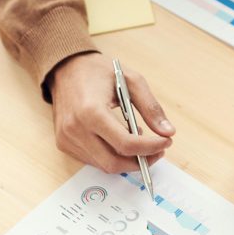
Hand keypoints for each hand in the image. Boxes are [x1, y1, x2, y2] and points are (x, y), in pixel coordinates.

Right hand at [48, 53, 173, 171]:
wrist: (66, 69)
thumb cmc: (99, 72)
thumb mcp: (132, 81)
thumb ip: (151, 108)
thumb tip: (169, 132)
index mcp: (91, 112)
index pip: (125, 144)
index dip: (150, 147)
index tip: (166, 142)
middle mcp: (75, 129)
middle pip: (114, 162)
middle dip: (141, 161)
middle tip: (158, 150)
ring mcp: (67, 139)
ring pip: (104, 165)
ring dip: (128, 161)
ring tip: (141, 143)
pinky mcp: (64, 144)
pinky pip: (94, 160)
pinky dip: (113, 157)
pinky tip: (122, 142)